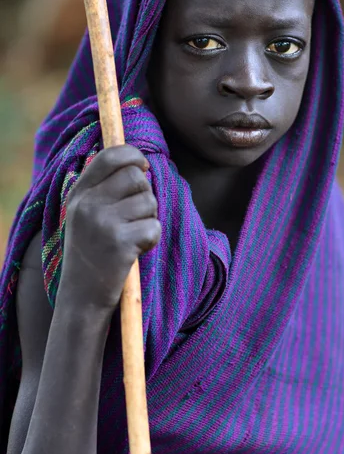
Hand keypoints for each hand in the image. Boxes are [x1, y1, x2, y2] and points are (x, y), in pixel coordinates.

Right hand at [58, 145, 160, 311]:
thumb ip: (103, 187)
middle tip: (136, 215)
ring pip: (149, 202)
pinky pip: (154, 227)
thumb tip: (137, 162)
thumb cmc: (90, 252)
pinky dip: (152, 239)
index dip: (133, 155)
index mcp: (78, 193)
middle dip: (145, 193)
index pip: (109, 156)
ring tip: (132, 236)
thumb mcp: (84, 215)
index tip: (143, 167)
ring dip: (149, 219)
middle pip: (135, 177)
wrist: (81, 298)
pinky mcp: (120, 243)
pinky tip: (136, 250)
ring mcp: (102, 223)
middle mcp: (87, 204)